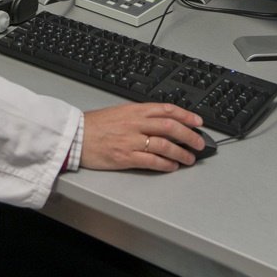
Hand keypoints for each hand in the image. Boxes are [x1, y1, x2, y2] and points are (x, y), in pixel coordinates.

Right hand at [80, 103, 204, 171]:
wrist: (76, 137)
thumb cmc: (95, 126)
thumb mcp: (120, 112)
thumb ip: (140, 115)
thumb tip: (161, 120)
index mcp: (135, 110)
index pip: (167, 109)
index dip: (186, 115)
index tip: (198, 122)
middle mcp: (136, 123)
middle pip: (171, 127)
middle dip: (189, 135)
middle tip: (200, 143)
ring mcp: (132, 140)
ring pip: (165, 145)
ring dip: (181, 152)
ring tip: (190, 158)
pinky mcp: (126, 157)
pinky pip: (152, 160)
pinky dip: (166, 164)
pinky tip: (173, 166)